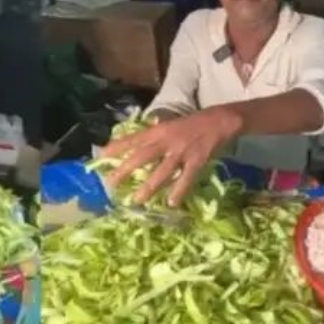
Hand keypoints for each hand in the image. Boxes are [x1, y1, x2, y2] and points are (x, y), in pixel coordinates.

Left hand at [102, 107, 242, 206]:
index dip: (118, 146)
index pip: (134, 138)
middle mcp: (167, 140)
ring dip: (149, 186)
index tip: (102, 155)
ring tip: (137, 200)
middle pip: (142, 156)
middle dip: (126, 170)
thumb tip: (137, 146)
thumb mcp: (170, 125)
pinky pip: (186, 178)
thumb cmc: (193, 123)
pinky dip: (179, 191)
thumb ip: (155, 136)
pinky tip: (171, 202)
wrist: (220, 120)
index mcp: (159, 130)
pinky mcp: (197, 161)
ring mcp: (182, 152)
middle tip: (111, 183)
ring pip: (162, 171)